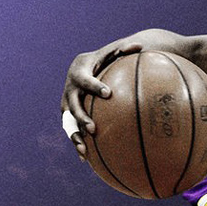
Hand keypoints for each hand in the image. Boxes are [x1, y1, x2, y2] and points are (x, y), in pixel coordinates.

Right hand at [61, 40, 142, 156]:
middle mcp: (69, 88)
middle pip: (72, 104)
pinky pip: (72, 130)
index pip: (85, 80)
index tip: (109, 94)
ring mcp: (67, 102)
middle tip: (94, 129)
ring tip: (84, 149)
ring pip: (68, 121)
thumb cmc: (104, 59)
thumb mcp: (113, 53)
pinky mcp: (69, 114)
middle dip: (81, 118)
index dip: (95, 87)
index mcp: (79, 71)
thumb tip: (139, 46)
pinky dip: (78, 143)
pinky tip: (86, 159)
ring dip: (75, 135)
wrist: (84, 66)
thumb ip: (124, 51)